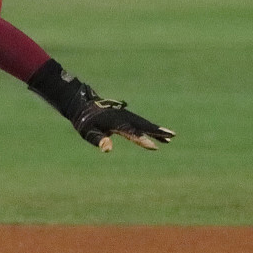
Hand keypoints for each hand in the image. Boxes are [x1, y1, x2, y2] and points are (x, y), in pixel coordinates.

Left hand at [27, 58, 175, 151]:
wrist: (81, 104)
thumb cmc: (84, 121)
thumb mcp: (88, 132)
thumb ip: (99, 140)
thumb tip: (108, 149)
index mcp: (115, 122)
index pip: (131, 134)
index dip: (142, 140)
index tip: (154, 147)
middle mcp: (123, 117)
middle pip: (143, 125)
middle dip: (157, 131)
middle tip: (172, 136)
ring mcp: (125, 115)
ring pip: (144, 123)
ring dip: (156, 129)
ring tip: (171, 136)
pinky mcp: (125, 115)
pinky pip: (140, 122)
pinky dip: (150, 127)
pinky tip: (158, 134)